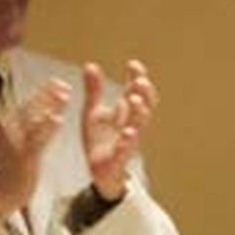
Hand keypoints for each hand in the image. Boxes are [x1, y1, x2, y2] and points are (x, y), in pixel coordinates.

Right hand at [0, 79, 70, 217]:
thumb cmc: (8, 170)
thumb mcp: (11, 146)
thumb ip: (19, 129)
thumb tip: (25, 114)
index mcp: (9, 129)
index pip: (28, 108)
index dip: (42, 94)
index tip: (57, 81)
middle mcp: (10, 132)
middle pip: (31, 109)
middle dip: (47, 94)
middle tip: (63, 82)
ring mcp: (15, 144)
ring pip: (34, 120)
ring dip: (49, 105)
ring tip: (65, 93)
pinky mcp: (22, 159)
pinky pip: (36, 141)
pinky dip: (46, 128)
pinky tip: (59, 118)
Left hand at [82, 59, 157, 200]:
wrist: (100, 171)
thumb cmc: (100, 139)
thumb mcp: (93, 111)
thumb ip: (94, 90)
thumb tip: (91, 64)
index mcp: (125, 112)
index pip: (136, 91)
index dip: (137, 77)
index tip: (133, 64)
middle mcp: (131, 123)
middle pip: (144, 106)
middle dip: (144, 93)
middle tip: (140, 80)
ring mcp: (128, 140)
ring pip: (139, 125)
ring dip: (139, 112)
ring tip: (133, 99)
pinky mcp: (119, 156)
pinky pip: (126, 148)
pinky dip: (128, 140)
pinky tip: (128, 132)